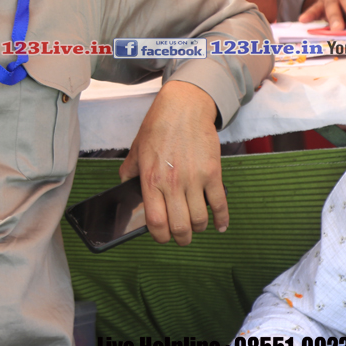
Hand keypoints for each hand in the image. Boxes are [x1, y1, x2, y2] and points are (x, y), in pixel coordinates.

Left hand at [120, 81, 225, 245]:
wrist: (184, 107)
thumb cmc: (158, 126)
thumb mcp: (136, 149)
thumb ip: (129, 171)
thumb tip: (124, 185)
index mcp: (151, 179)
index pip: (155, 221)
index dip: (159, 236)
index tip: (162, 237)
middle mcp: (172, 183)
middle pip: (180, 226)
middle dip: (181, 238)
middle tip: (181, 237)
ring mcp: (194, 179)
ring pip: (199, 219)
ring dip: (198, 228)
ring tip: (196, 226)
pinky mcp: (213, 173)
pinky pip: (219, 204)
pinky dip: (222, 219)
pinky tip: (219, 225)